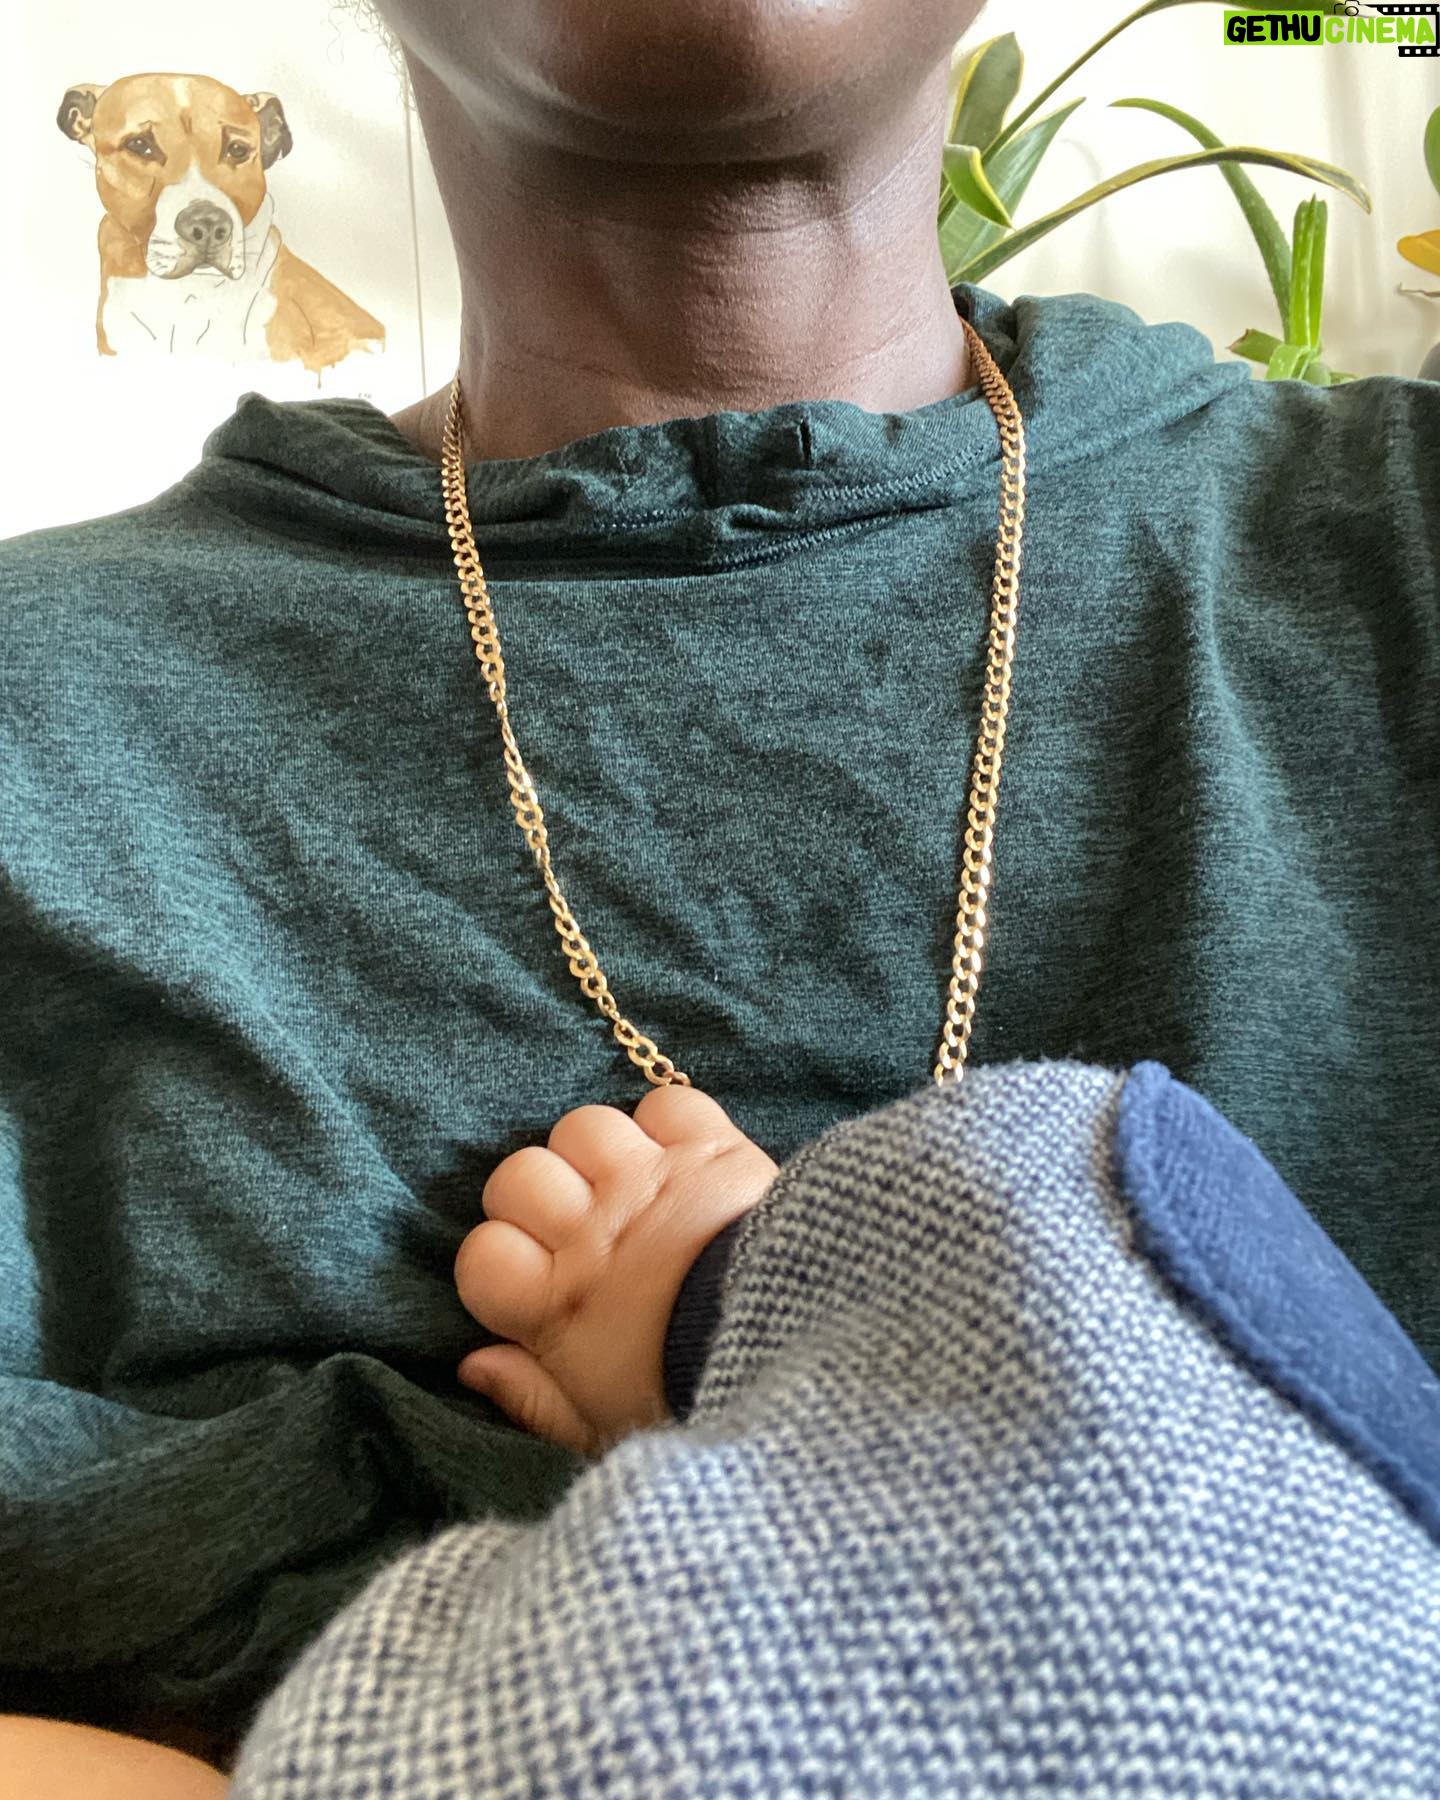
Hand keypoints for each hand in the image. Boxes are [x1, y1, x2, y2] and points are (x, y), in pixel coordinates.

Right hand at [454, 1084, 777, 1456]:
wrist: (793, 1346)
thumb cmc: (690, 1395)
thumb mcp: (600, 1426)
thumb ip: (531, 1396)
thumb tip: (473, 1364)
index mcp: (556, 1304)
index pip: (481, 1253)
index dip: (496, 1261)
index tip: (528, 1277)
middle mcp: (592, 1232)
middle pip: (518, 1175)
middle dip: (534, 1196)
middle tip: (571, 1226)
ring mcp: (650, 1182)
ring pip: (583, 1127)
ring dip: (596, 1152)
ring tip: (626, 1186)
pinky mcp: (710, 1149)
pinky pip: (665, 1104)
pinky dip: (669, 1123)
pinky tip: (679, 1157)